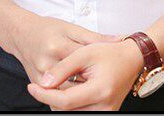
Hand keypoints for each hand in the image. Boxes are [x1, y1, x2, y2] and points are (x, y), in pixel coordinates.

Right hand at [5, 10, 124, 107]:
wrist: (21, 33)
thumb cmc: (47, 28)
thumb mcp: (71, 27)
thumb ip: (95, 37)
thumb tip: (120, 40)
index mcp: (58, 46)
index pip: (83, 63)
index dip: (99, 68)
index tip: (112, 71)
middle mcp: (47, 64)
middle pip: (74, 83)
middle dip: (89, 86)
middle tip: (105, 85)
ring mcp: (39, 77)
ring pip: (64, 95)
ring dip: (79, 97)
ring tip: (94, 92)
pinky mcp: (36, 84)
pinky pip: (54, 98)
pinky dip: (67, 99)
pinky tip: (79, 95)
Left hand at [26, 37, 144, 110]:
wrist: (132, 59)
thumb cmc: (108, 52)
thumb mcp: (84, 52)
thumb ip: (63, 68)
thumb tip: (44, 83)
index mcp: (100, 90)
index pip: (64, 101)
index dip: (45, 95)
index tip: (31, 88)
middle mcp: (105, 107)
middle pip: (67, 110)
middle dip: (52, 98)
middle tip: (42, 84)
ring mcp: (106, 112)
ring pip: (73, 113)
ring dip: (61, 102)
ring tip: (57, 84)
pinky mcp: (106, 113)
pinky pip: (81, 112)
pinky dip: (71, 104)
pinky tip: (67, 90)